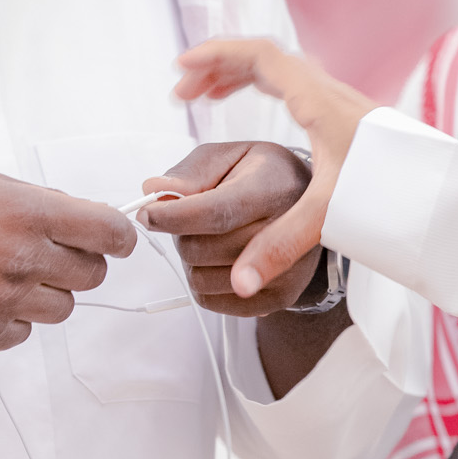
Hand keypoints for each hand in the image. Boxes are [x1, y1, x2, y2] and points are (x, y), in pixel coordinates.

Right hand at [0, 168, 135, 351]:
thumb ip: (42, 203)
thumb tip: (88, 221)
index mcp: (27, 211)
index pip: (108, 233)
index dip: (119, 238)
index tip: (115, 241)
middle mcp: (20, 255)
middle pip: (92, 275)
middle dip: (76, 264)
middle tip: (45, 255)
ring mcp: (1, 297)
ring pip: (62, 308)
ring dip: (43, 294)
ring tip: (3, 275)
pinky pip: (24, 333)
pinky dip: (10, 319)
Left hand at [139, 142, 321, 315]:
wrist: (310, 210)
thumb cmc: (262, 179)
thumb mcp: (230, 157)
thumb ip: (192, 171)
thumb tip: (158, 190)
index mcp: (274, 187)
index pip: (216, 212)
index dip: (174, 217)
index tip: (147, 215)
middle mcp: (290, 231)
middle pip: (203, 249)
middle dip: (182, 235)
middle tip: (193, 221)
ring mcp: (288, 270)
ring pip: (202, 279)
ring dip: (192, 261)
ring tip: (211, 239)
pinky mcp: (280, 297)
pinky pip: (212, 301)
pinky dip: (203, 282)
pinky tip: (220, 260)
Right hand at [171, 39, 376, 293]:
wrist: (443, 191)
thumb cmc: (393, 191)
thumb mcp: (329, 215)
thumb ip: (280, 246)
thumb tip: (240, 283)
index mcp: (317, 102)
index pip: (259, 58)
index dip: (216, 57)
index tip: (182, 67)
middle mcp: (327, 93)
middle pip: (263, 58)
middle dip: (217, 67)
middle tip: (181, 91)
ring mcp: (337, 101)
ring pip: (279, 70)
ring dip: (237, 76)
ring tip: (203, 97)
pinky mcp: (345, 115)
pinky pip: (294, 86)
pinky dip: (262, 88)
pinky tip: (249, 110)